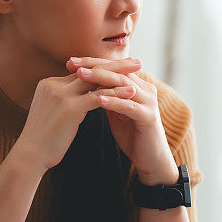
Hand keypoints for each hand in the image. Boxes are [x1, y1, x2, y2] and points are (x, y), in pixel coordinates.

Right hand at [15, 58, 143, 173]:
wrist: (29, 155)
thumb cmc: (42, 140)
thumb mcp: (51, 113)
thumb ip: (64, 102)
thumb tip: (79, 100)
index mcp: (49, 84)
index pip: (81, 73)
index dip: (102, 69)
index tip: (118, 66)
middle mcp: (54, 85)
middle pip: (90, 70)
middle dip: (114, 64)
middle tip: (134, 60)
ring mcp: (61, 95)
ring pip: (96, 79)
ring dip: (119, 74)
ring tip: (138, 69)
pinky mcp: (70, 108)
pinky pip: (98, 97)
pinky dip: (116, 93)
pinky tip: (131, 93)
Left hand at [66, 56, 177, 184]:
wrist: (150, 159)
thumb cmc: (131, 134)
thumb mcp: (116, 111)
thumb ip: (107, 96)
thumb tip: (86, 85)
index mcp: (136, 86)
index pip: (113, 67)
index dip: (92, 63)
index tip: (70, 62)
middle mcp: (144, 89)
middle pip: (117, 71)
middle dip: (94, 66)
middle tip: (73, 64)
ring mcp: (148, 102)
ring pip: (123, 84)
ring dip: (101, 78)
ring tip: (81, 75)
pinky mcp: (149, 117)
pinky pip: (129, 106)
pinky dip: (113, 101)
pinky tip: (98, 99)